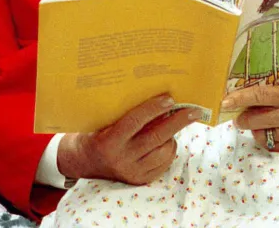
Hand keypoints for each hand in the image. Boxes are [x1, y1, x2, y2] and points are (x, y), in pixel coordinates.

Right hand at [56, 95, 198, 184]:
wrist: (84, 162)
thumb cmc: (95, 133)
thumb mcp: (103, 120)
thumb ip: (124, 112)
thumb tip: (155, 97)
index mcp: (109, 141)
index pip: (135, 121)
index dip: (154, 109)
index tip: (169, 98)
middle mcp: (121, 159)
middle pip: (156, 138)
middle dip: (177, 122)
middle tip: (193, 110)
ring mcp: (132, 172)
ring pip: (164, 152)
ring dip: (173, 136)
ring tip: (175, 123)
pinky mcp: (140, 180)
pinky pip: (164, 164)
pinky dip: (170, 150)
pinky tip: (168, 140)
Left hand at [221, 76, 278, 151]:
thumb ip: (275, 89)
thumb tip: (246, 92)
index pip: (259, 96)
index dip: (239, 99)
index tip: (224, 102)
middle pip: (255, 120)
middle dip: (243, 118)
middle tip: (240, 115)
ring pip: (262, 136)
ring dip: (257, 129)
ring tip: (261, 123)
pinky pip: (274, 147)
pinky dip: (268, 140)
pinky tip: (272, 132)